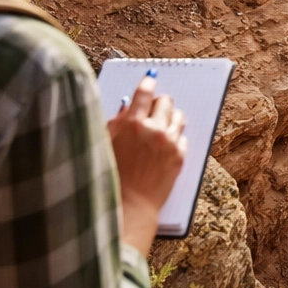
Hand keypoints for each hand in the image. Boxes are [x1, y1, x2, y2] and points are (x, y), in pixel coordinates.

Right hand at [109, 73, 187, 252]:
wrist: (129, 206)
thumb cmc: (109, 176)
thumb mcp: (104, 144)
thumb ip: (116, 123)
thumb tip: (128, 107)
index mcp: (131, 123)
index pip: (144, 93)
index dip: (147, 84)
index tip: (149, 80)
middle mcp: (153, 129)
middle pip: (165, 101)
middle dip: (159, 103)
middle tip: (153, 109)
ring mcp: (169, 143)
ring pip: (178, 116)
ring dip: (170, 118)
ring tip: (161, 127)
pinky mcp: (180, 156)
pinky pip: (183, 136)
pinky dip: (175, 137)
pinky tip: (165, 143)